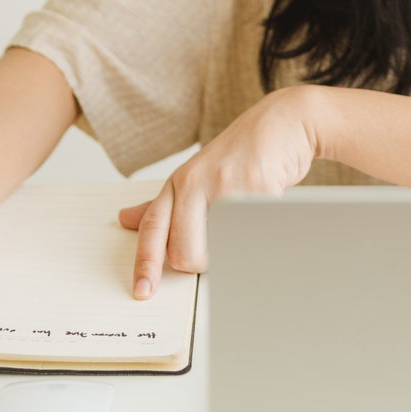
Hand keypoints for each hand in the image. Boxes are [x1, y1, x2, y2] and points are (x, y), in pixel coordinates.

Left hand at [118, 86, 321, 299]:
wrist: (284, 121)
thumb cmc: (241, 152)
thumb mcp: (195, 173)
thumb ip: (166, 203)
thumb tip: (126, 219)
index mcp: (179, 182)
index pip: (153, 228)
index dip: (145, 263)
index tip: (142, 291)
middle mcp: (196, 182)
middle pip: (183, 252)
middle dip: (201, 264)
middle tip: (219, 251)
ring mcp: (225, 183)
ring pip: (216, 250)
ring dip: (231, 253)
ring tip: (243, 228)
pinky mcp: (256, 186)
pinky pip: (251, 235)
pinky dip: (258, 237)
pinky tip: (265, 213)